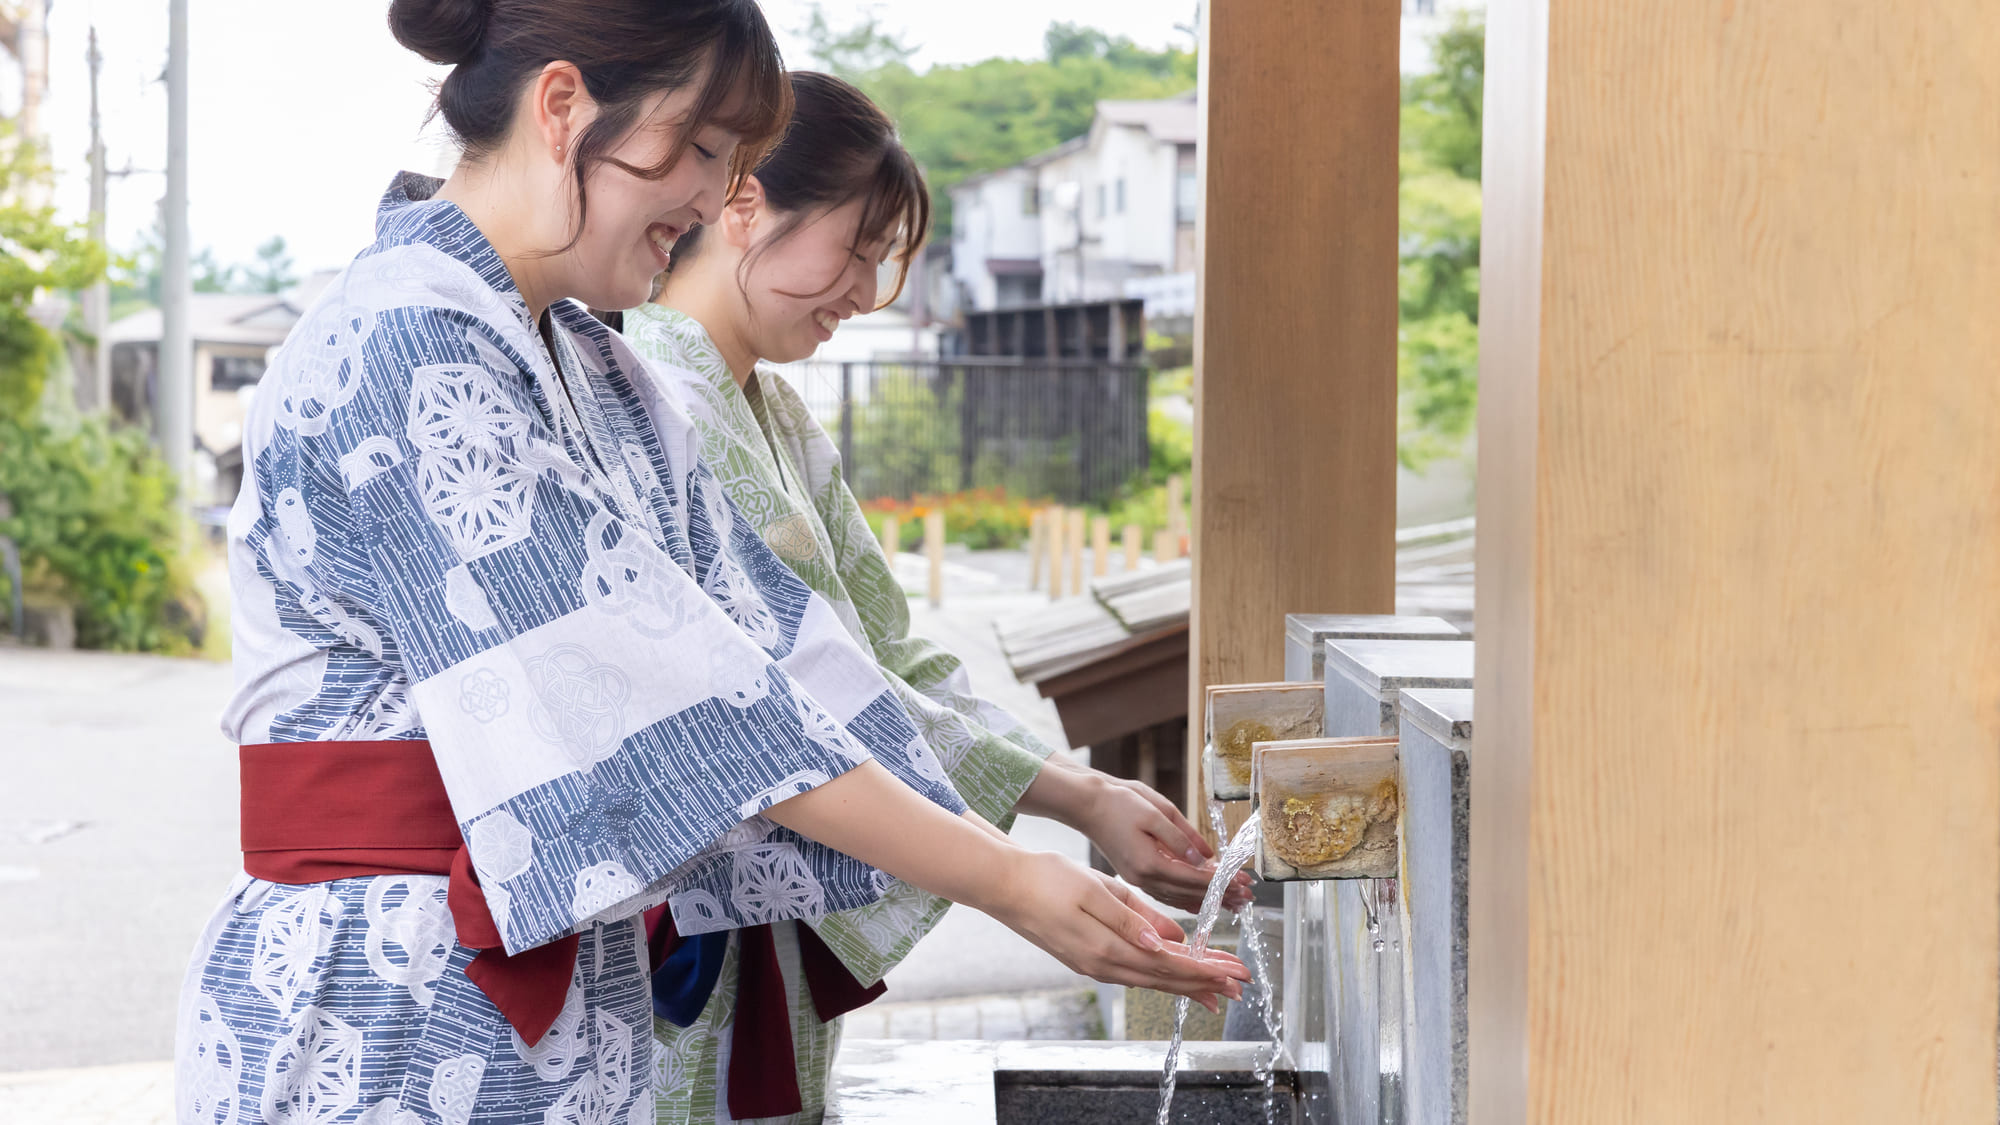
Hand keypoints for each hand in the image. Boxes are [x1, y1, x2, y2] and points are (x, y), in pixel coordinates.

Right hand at [985, 850, 1250, 1013]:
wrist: (1002, 886)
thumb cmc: (1047, 879)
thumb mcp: (1095, 889)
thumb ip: (1133, 917)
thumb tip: (1169, 940)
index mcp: (1107, 947)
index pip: (1169, 965)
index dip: (1205, 970)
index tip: (1235, 973)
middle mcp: (1102, 965)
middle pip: (1164, 979)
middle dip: (1205, 983)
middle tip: (1239, 986)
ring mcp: (1092, 965)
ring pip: (1150, 979)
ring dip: (1185, 983)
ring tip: (1215, 989)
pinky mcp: (1086, 958)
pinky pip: (1133, 973)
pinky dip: (1160, 976)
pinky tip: (1171, 974)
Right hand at [1081, 773, 1254, 913]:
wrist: (1086, 804)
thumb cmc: (1119, 802)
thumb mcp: (1156, 811)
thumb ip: (1181, 837)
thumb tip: (1206, 858)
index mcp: (1149, 862)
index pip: (1194, 878)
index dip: (1222, 881)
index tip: (1244, 882)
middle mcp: (1143, 878)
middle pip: (1190, 893)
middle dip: (1221, 894)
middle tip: (1248, 895)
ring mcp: (1138, 880)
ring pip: (1179, 898)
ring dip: (1207, 900)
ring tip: (1233, 901)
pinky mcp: (1135, 876)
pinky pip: (1167, 894)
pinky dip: (1187, 899)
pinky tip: (1200, 901)